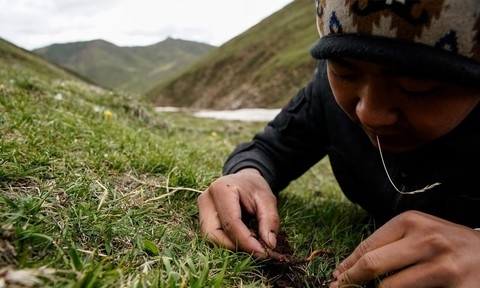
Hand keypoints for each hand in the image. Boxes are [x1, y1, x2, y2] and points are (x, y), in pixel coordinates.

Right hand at [197, 168, 279, 257]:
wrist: (244, 179)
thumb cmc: (255, 188)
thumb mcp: (268, 200)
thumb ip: (270, 220)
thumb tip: (269, 244)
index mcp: (221, 189)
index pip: (230, 223)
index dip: (246, 241)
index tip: (263, 252)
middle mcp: (206, 199)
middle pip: (213, 234)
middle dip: (235, 246)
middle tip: (256, 249)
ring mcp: (201, 209)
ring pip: (210, 238)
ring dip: (231, 245)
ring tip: (250, 241)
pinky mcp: (202, 217)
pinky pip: (212, 236)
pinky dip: (227, 242)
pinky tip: (241, 237)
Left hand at [330, 210, 479, 286]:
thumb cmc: (448, 244)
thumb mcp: (419, 233)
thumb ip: (389, 245)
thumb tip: (350, 267)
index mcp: (411, 222)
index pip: (367, 246)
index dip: (347, 265)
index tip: (336, 277)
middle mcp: (427, 240)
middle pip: (373, 265)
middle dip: (352, 281)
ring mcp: (444, 266)